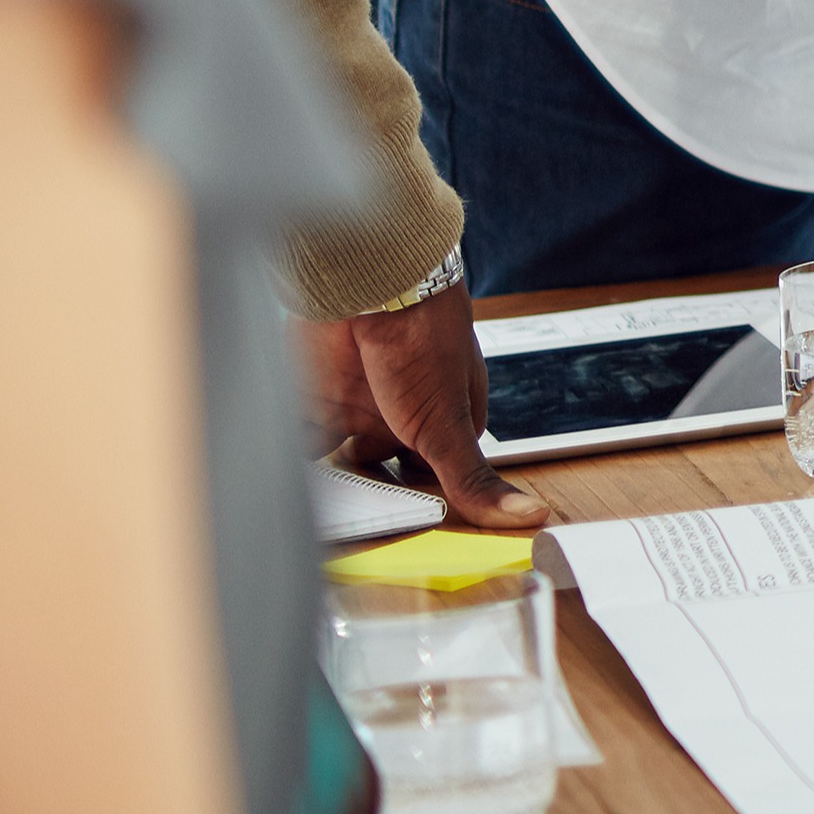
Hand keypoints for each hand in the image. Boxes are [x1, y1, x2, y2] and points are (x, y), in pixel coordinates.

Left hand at [297, 287, 547, 528]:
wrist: (371, 283)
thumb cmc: (426, 338)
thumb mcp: (448, 424)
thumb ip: (472, 478)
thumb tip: (529, 516)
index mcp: (444, 422)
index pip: (435, 475)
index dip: (421, 501)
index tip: (406, 530)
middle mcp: (402, 415)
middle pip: (383, 471)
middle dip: (369, 493)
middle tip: (357, 521)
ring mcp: (358, 404)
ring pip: (338, 458)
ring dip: (327, 478)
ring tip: (318, 504)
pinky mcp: (317, 394)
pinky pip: (301, 437)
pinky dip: (292, 454)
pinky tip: (285, 475)